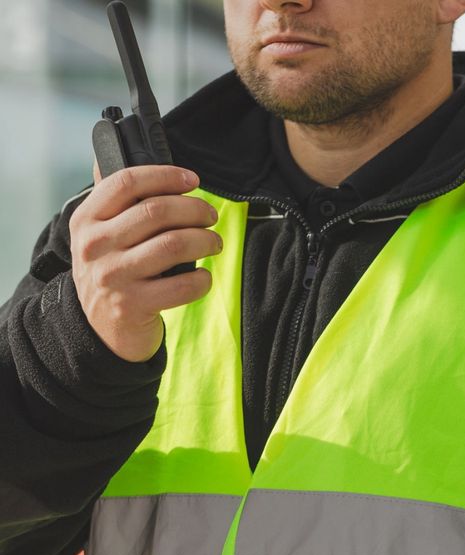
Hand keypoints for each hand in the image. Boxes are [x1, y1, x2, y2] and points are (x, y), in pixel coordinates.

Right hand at [69, 164, 222, 362]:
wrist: (99, 329)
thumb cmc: (112, 271)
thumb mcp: (99, 234)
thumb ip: (112, 199)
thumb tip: (118, 150)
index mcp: (86, 220)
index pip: (126, 182)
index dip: (165, 175)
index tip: (192, 180)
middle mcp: (95, 246)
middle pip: (157, 211)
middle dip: (196, 210)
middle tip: (211, 216)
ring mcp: (113, 277)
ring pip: (175, 244)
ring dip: (206, 241)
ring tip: (213, 243)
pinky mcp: (133, 306)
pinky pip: (184, 284)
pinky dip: (203, 279)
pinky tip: (204, 277)